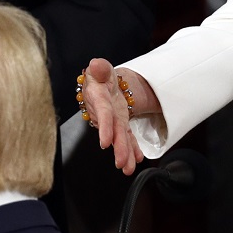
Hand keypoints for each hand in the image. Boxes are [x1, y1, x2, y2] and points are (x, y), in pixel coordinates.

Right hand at [79, 58, 152, 174]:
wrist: (102, 82)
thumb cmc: (100, 76)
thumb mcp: (100, 68)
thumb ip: (100, 68)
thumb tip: (96, 65)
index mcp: (99, 99)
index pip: (103, 113)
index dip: (104, 128)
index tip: (105, 142)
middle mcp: (105, 113)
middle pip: (112, 131)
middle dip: (117, 147)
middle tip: (121, 163)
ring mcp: (113, 121)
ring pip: (119, 138)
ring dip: (124, 153)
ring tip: (128, 168)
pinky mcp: (120, 124)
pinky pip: (126, 137)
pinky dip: (132, 149)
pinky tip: (136, 159)